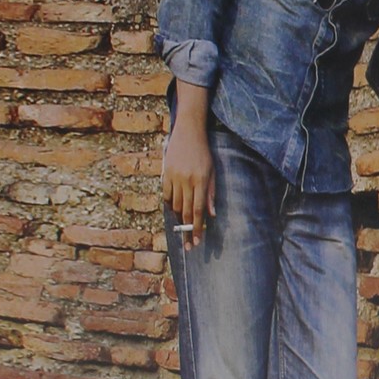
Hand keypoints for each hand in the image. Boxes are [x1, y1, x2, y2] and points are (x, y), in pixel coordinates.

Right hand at [162, 123, 215, 247]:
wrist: (188, 133)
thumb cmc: (204, 153)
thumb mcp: (213, 172)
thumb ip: (211, 193)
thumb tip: (211, 214)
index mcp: (201, 181)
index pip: (198, 210)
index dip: (197, 228)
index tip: (196, 241)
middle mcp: (187, 181)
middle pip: (185, 212)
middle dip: (187, 230)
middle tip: (188, 245)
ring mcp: (175, 177)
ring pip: (174, 205)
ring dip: (179, 217)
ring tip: (183, 224)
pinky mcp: (165, 174)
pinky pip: (166, 195)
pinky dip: (170, 204)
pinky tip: (174, 209)